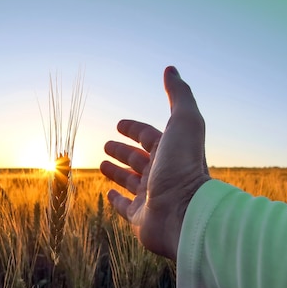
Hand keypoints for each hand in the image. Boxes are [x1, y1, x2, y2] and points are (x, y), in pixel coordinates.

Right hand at [100, 66, 209, 260]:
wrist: (185, 213)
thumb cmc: (183, 167)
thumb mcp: (184, 122)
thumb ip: (178, 95)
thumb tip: (171, 69)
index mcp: (170, 152)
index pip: (149, 136)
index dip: (134, 129)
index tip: (119, 124)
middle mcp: (161, 174)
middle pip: (138, 159)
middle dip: (123, 150)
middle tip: (106, 143)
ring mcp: (151, 197)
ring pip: (130, 182)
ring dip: (117, 172)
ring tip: (101, 164)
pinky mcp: (141, 218)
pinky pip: (126, 208)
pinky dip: (116, 199)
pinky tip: (107, 193)